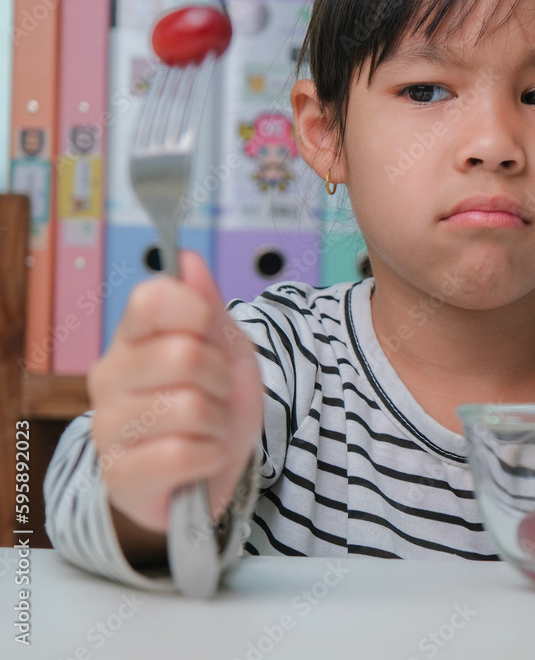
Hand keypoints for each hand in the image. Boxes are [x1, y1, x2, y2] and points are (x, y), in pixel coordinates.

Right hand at [88, 251, 262, 534]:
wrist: (209, 471)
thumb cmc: (212, 404)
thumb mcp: (225, 350)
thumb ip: (206, 306)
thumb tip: (188, 259)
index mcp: (132, 337)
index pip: (154, 298)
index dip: (197, 312)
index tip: (209, 334)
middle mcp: (109, 376)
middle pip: (185, 354)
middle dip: (221, 379)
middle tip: (215, 395)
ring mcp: (108, 427)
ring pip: (190, 407)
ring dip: (218, 422)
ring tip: (207, 429)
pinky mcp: (120, 475)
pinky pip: (184, 454)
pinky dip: (211, 456)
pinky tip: (200, 457)